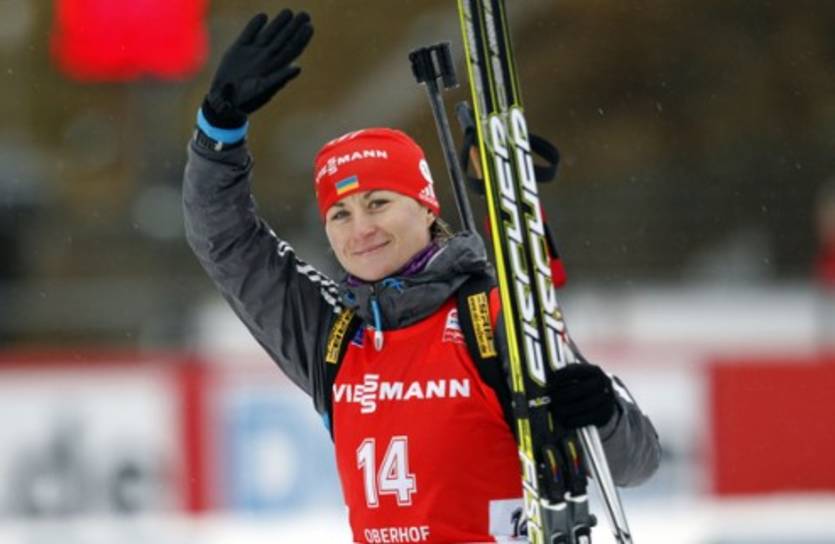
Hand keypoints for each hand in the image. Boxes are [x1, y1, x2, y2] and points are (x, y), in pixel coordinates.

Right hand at [204, 10, 313, 126]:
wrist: (226, 100)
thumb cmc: (248, 100)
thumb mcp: (265, 90)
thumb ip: (280, 78)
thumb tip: (297, 67)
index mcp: (276, 68)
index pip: (292, 50)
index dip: (301, 39)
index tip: (310, 27)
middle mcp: (267, 58)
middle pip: (283, 39)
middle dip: (294, 27)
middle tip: (305, 14)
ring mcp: (253, 52)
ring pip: (268, 34)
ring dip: (278, 23)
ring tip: (288, 12)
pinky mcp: (238, 49)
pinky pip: (248, 34)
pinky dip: (254, 25)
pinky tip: (262, 17)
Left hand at [549, 364, 616, 429]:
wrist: (605, 398)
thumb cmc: (585, 385)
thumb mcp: (579, 376)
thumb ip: (566, 377)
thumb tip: (547, 381)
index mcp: (593, 370)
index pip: (576, 371)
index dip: (561, 376)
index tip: (549, 381)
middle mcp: (602, 383)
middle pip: (580, 389)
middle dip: (561, 395)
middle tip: (549, 399)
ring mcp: (606, 398)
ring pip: (584, 405)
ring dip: (566, 409)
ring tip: (554, 410)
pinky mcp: (605, 413)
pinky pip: (588, 418)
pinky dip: (574, 421)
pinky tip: (564, 421)